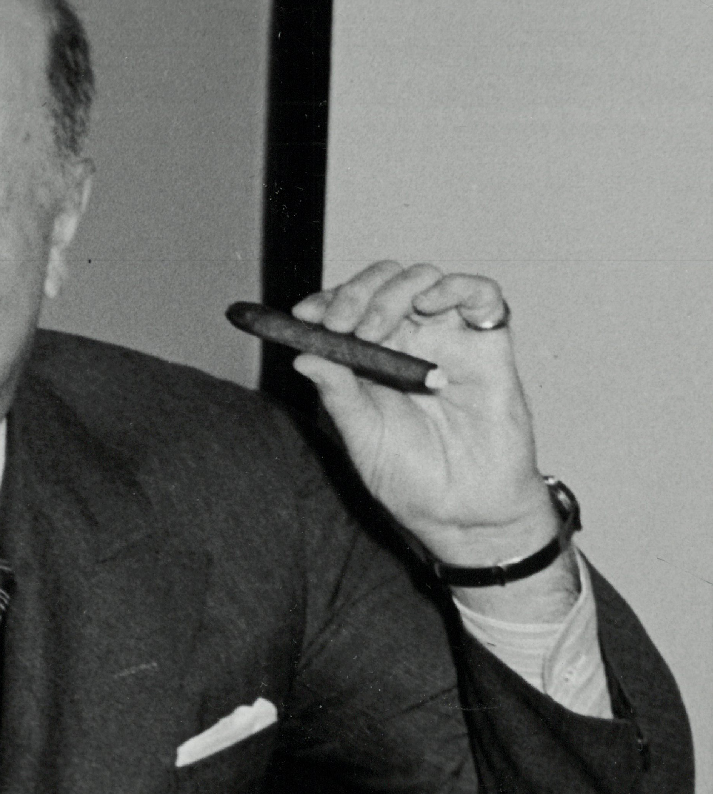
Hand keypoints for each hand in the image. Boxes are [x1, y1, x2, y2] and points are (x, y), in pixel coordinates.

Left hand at [290, 262, 559, 573]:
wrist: (465, 513)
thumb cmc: (412, 481)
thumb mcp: (364, 440)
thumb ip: (338, 395)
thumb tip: (303, 356)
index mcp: (372, 361)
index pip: (347, 310)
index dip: (325, 303)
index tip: (303, 316)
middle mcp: (410, 342)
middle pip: (383, 284)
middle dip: (357, 292)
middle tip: (341, 324)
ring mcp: (449, 341)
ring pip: (424, 280)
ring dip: (394, 291)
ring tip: (376, 331)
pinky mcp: (490, 347)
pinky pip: (483, 295)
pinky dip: (456, 286)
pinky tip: (430, 304)